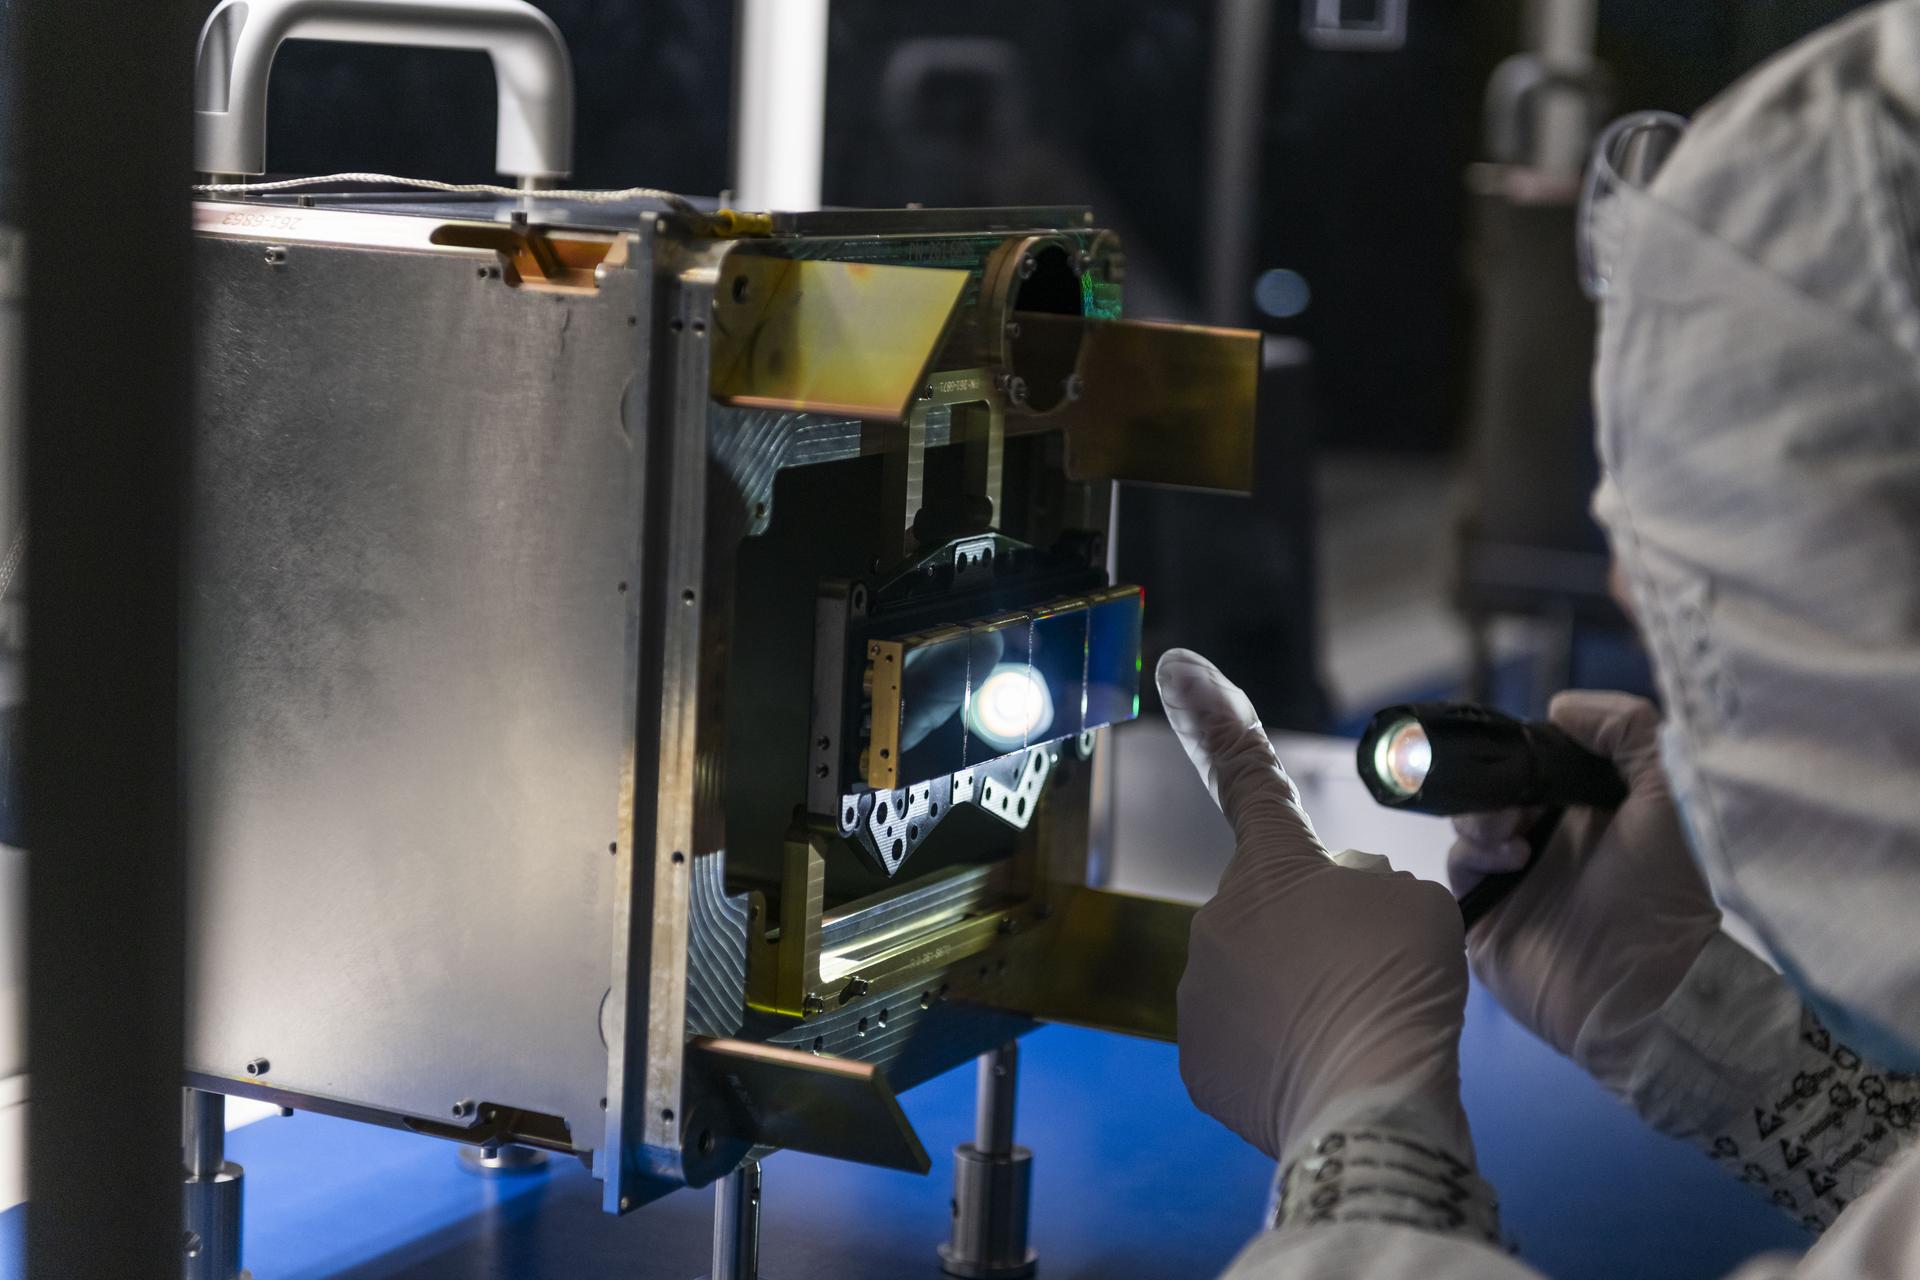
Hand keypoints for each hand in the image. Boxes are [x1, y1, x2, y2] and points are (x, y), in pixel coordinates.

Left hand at [1159, 649, 1471, 1161]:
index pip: (1245, 775)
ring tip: (1357, 1029)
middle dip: (1318, 933)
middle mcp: (1219, 918)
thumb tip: (1344, 912)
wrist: (1372, 1106)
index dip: (1216, 717)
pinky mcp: (1201, 1061)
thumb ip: (1371, 888)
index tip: (1178, 669)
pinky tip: (1324, 1066)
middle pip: (1277, 910)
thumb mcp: (1419, 904)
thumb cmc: (1401, 992)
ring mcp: (1201, 991)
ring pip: (1261, 978)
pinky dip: (1285, 1052)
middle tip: (1373, 976)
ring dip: (1302, 995)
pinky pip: (1248, 1040)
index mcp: (1272, 864)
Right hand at [1448, 691, 1719, 1083]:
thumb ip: (1630, 732)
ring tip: (1512, 844)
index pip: (1531, 767)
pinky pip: (1453, 879)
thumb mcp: (1666, 796)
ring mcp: (1512, 884)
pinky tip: (1503, 869)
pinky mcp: (1485, 922)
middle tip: (1512, 809)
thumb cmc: (1662, 893)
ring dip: (1478, 824)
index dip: (1518, 756)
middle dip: (1489, 789)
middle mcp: (1546, 843)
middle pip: (1489, 795)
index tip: (1519, 758)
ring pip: (1465, 831)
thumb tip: (1561, 705)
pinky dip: (1468, 864)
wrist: (1645, 992)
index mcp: (1584, 813)